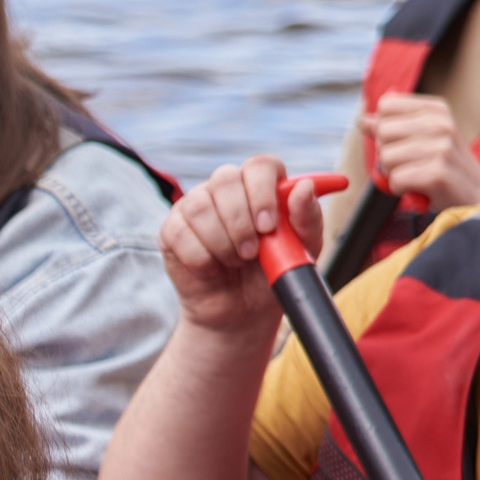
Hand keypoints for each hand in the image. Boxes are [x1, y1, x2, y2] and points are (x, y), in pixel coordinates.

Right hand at [159, 156, 322, 339]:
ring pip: (199, 206)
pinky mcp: (172, 230)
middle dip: (239, 221)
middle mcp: (226, 190)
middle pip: (225, 179)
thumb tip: (304, 187)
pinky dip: (200, 258)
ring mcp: (195, 207)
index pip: (260, 166)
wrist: (241, 313)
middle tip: (251, 252)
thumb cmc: (271, 275)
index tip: (268, 226)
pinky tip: (211, 269)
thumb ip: (307, 218)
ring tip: (234, 261)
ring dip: (221, 242)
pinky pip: (180, 233)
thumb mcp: (300, 251)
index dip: (262, 191)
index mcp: (261, 187)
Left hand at [362, 93, 479, 210]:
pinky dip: (400, 188)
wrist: (476, 197)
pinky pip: (395, 180)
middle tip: (410, 164)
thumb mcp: (422, 139)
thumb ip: (392, 127)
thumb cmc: (444, 168)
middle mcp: (441, 124)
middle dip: (387, 154)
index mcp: (437, 110)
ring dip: (394, 173)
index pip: (386, 106)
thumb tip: (363, 120)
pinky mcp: (438, 173)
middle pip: (382, 132)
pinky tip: (420, 188)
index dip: (384, 129)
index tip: (403, 143)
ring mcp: (442, 148)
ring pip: (385, 158)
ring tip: (417, 176)